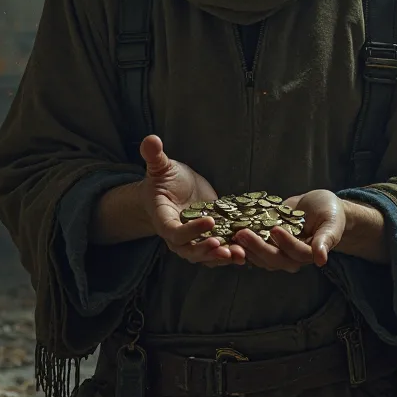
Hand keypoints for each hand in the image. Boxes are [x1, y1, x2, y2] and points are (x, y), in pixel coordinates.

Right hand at [138, 135, 246, 267]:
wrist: (171, 190)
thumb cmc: (164, 179)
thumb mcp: (160, 166)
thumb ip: (154, 156)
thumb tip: (150, 139)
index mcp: (163, 219)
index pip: (174, 231)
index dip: (191, 230)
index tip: (209, 221)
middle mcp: (177, 235)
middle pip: (189, 250)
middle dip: (206, 251)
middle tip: (223, 247)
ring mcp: (193, 240)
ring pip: (204, 255)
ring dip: (221, 257)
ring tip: (239, 255)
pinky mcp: (208, 237)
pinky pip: (217, 251)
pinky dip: (230, 254)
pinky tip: (247, 254)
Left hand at [233, 189, 345, 271]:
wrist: (319, 206)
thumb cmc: (330, 213)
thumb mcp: (332, 222)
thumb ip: (327, 239)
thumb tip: (322, 259)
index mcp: (309, 253)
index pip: (295, 252)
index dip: (285, 243)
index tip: (275, 228)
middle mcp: (292, 257)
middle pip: (273, 258)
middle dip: (257, 247)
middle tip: (243, 233)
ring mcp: (277, 251)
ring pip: (260, 257)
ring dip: (245, 247)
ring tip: (233, 233)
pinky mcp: (266, 244)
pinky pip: (252, 248)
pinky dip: (241, 243)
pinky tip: (229, 232)